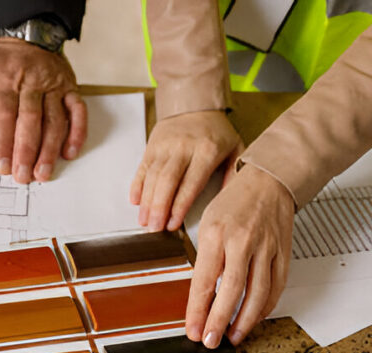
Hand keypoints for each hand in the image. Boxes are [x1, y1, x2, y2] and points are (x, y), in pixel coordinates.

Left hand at [0, 38, 86, 183]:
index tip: (1, 166)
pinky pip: (78, 111)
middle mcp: (32, 84)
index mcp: (7, 81)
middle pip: (31, 121)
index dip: (3, 143)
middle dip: (27, 151)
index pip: (5, 116)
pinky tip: (69, 153)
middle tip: (23, 176)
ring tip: (43, 173)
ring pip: (55, 121)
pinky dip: (77, 132)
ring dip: (50, 149)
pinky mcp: (71, 89)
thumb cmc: (3, 60)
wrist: (32, 35)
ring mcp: (54, 87)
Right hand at [130, 110, 242, 230]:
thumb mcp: (235, 149)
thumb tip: (225, 204)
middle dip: (159, 208)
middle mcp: (183, 148)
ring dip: (147, 202)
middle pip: (167, 182)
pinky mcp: (152, 146)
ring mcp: (165, 146)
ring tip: (144, 221)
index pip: (190, 183)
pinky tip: (135, 201)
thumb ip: (233, 175)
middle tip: (154, 229)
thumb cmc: (216, 132)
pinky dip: (137, 186)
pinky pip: (142, 168)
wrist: (195, 104)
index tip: (173, 224)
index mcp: (207, 151)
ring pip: (152, 177)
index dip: (179, 206)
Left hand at [186, 164, 294, 347]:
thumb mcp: (207, 224)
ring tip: (234, 336)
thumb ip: (205, 258)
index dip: (197, 310)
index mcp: (216, 235)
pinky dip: (266, 306)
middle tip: (211, 340)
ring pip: (257, 292)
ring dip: (245, 319)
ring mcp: (266, 248)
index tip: (192, 330)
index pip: (203, 280)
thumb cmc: (233, 202)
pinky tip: (255, 317)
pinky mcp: (283, 253)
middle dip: (219, 320)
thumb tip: (200, 296)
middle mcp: (242, 242)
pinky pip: (276, 285)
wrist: (269, 180)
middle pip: (231, 290)